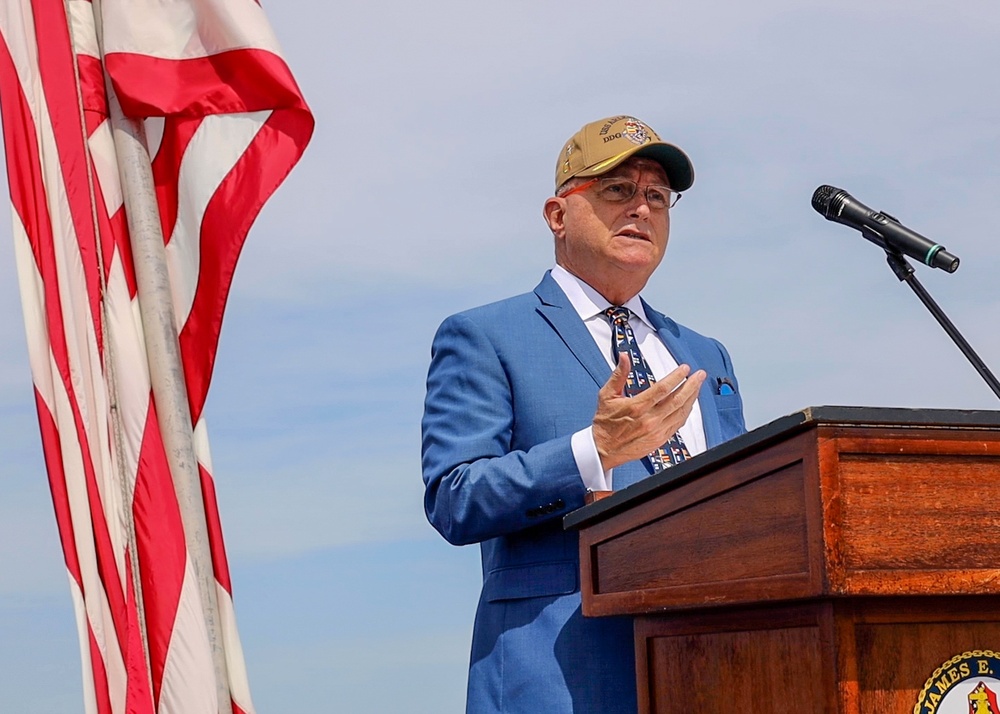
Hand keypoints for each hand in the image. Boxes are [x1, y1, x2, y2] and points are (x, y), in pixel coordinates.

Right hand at [592, 354, 705, 470]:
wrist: (603, 450)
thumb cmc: (605, 424)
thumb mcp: (607, 395)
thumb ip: (618, 375)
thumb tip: (624, 357)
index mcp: (637, 407)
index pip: (663, 388)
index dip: (677, 377)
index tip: (684, 369)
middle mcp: (650, 420)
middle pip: (678, 399)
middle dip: (692, 385)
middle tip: (700, 375)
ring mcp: (657, 431)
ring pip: (681, 412)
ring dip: (692, 398)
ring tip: (698, 386)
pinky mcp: (660, 440)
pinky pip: (678, 424)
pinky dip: (686, 412)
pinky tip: (689, 404)